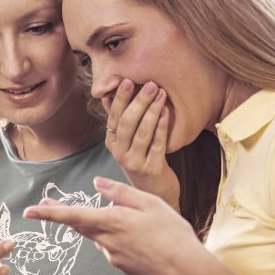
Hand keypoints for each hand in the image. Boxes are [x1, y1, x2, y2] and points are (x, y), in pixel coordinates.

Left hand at [23, 177, 204, 274]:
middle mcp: (107, 241)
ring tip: (140, 223)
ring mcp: (112, 256)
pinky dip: (119, 239)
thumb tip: (96, 183)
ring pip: (99, 236)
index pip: (73, 216)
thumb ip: (120, 193)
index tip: (29, 211)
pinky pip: (112, 247)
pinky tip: (143, 239)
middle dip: (61, 214)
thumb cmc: (173, 233)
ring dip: (104, 225)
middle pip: (78, 225)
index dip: (49, 213)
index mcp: (113, 221)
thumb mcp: (150, 204)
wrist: (188, 271)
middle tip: (45, 202)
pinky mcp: (121, 267)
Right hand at [104, 79, 179, 208]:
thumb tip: (107, 95)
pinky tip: (166, 111)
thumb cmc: (142, 161)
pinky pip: (158, 143)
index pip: (114, 117)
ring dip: (152, 110)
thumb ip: (119, 120)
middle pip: (127, 123)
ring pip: (142, 132)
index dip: (120, 99)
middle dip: (138, 101)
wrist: (154, 193)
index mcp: (112, 144)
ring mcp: (135, 162)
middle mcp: (120, 154)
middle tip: (150, 84)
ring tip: (161, 93)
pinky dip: (162, 125)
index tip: (127, 81)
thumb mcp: (126, 143)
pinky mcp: (152, 169)